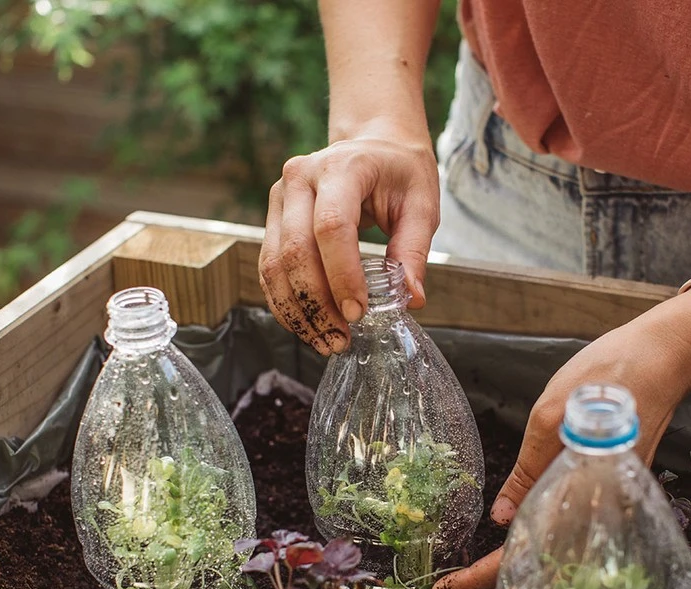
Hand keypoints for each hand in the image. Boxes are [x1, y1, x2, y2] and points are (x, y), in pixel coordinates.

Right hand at [257, 125, 439, 355]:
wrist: (373, 145)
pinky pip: (269, 268)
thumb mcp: (421, 204)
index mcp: (342, 167)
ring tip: (326, 340)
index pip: (332, 227)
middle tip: (341, 338)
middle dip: (317, 303)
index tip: (359, 312)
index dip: (342, 275)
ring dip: (297, 310)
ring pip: (273, 264)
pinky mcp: (273, 218)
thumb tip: (411, 299)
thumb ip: (415, 250)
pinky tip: (308, 325)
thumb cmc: (400, 173)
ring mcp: (280, 197)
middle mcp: (300, 178)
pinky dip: (285, 302)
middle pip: (295, 250)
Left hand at [431, 287, 690, 588]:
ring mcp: (609, 508)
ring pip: (556, 564)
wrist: (663, 359)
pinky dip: (541, 565)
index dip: (484, 577)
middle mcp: (600, 512)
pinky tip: (519, 572)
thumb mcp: (550, 414)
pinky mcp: (611, 497)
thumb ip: (528, 472)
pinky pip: (572, 544)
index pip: (525, 552)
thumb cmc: (607, 377)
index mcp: (582, 492)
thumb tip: (502, 520)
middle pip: (542, 573)